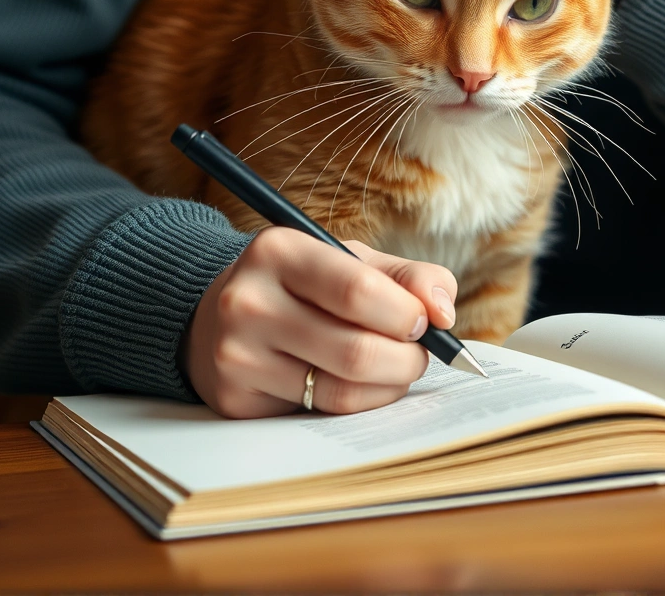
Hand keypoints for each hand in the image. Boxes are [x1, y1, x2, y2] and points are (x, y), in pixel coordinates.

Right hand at [184, 226, 458, 417]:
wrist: (219, 315)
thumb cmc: (303, 285)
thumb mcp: (351, 261)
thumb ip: (409, 277)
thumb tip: (444, 312)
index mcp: (279, 251)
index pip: (358, 291)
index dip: (407, 315)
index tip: (422, 322)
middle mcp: (248, 302)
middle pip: (356, 351)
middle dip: (407, 360)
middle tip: (417, 355)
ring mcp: (237, 355)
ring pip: (341, 391)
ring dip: (388, 386)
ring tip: (394, 369)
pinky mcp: (236, 399)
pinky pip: (319, 413)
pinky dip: (357, 404)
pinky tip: (357, 385)